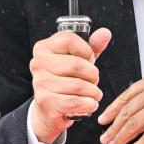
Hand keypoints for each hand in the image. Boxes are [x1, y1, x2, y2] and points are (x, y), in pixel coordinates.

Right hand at [29, 28, 111, 143]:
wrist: (50, 110)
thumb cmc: (65, 80)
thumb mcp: (79, 60)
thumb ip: (92, 46)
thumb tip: (105, 33)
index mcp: (44, 47)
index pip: (69, 39)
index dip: (86, 50)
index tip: (90, 60)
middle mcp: (38, 63)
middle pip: (76, 64)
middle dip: (93, 75)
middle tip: (94, 81)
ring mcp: (40, 83)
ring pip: (78, 85)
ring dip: (93, 92)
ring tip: (94, 94)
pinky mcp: (45, 102)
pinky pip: (75, 101)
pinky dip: (88, 104)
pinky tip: (90, 104)